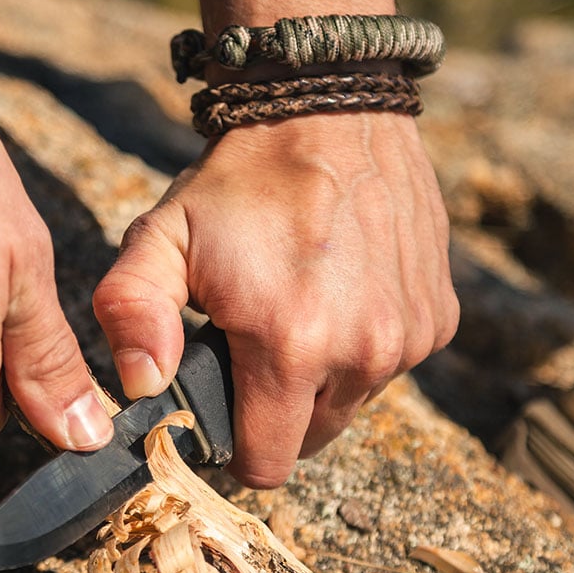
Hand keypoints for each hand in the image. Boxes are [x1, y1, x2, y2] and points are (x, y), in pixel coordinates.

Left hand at [93, 113, 458, 486]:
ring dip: (323, 377)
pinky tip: (341, 291)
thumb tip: (140, 387)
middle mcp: (365, 353)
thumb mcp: (161, 238)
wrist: (328, 108)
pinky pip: (393, 365)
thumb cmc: (237, 180)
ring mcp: (412, 337)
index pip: (265, 464)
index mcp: (292, 348)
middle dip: (276, 411)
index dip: (233, 447)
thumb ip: (131, 313)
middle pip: (311, 439)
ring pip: (353, 403)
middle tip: (252, 347)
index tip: (219, 405)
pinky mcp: (441, 317)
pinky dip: (364, 344)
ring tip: (297, 308)